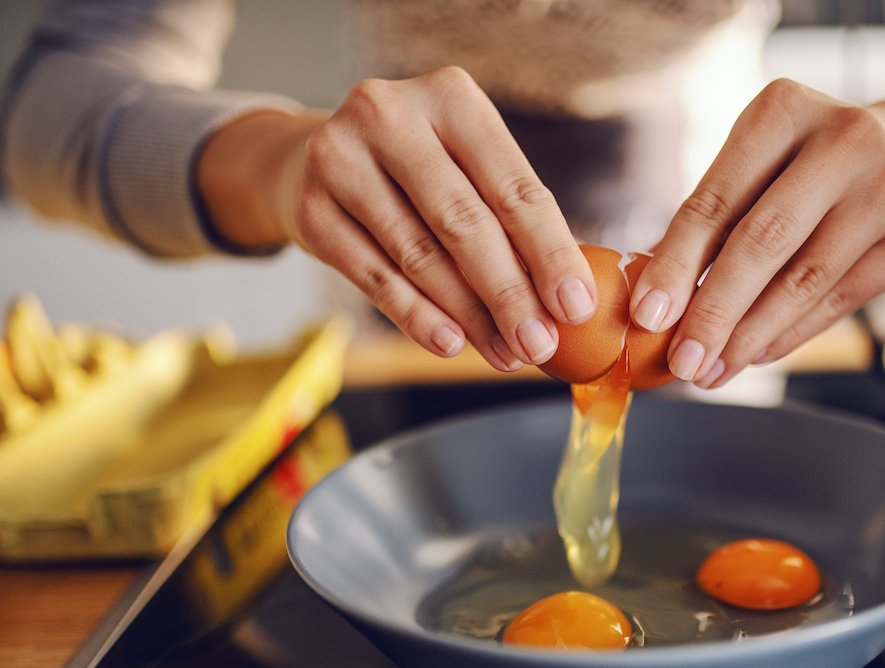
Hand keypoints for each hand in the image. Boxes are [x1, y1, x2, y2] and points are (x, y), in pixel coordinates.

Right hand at [198, 67, 596, 370]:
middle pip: (464, 222)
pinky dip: (417, 317)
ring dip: (469, 316)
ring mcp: (341, 159)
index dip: (550, 253)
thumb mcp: (467, 165)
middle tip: (539, 344)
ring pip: (420, 256)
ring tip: (504, 353)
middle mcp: (390, 115)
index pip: (513, 187)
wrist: (310, 161)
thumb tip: (567, 300)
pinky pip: (375, 277)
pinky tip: (451, 344)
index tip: (575, 307)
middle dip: (510, 294)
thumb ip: (512, 218)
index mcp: (450, 96)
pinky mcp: (310, 208)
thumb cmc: (418, 170)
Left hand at [628, 79, 884, 387]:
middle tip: (682, 361)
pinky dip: (788, 334)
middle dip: (714, 311)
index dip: (675, 263)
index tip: (647, 315)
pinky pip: (837, 301)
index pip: (716, 200)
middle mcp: (845, 138)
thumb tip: (657, 301)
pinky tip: (754, 355)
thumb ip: (712, 219)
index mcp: (784, 108)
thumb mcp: (760, 161)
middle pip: (763, 241)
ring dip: (749, 336)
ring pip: (803, 281)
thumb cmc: (808, 163)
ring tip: (711, 371)